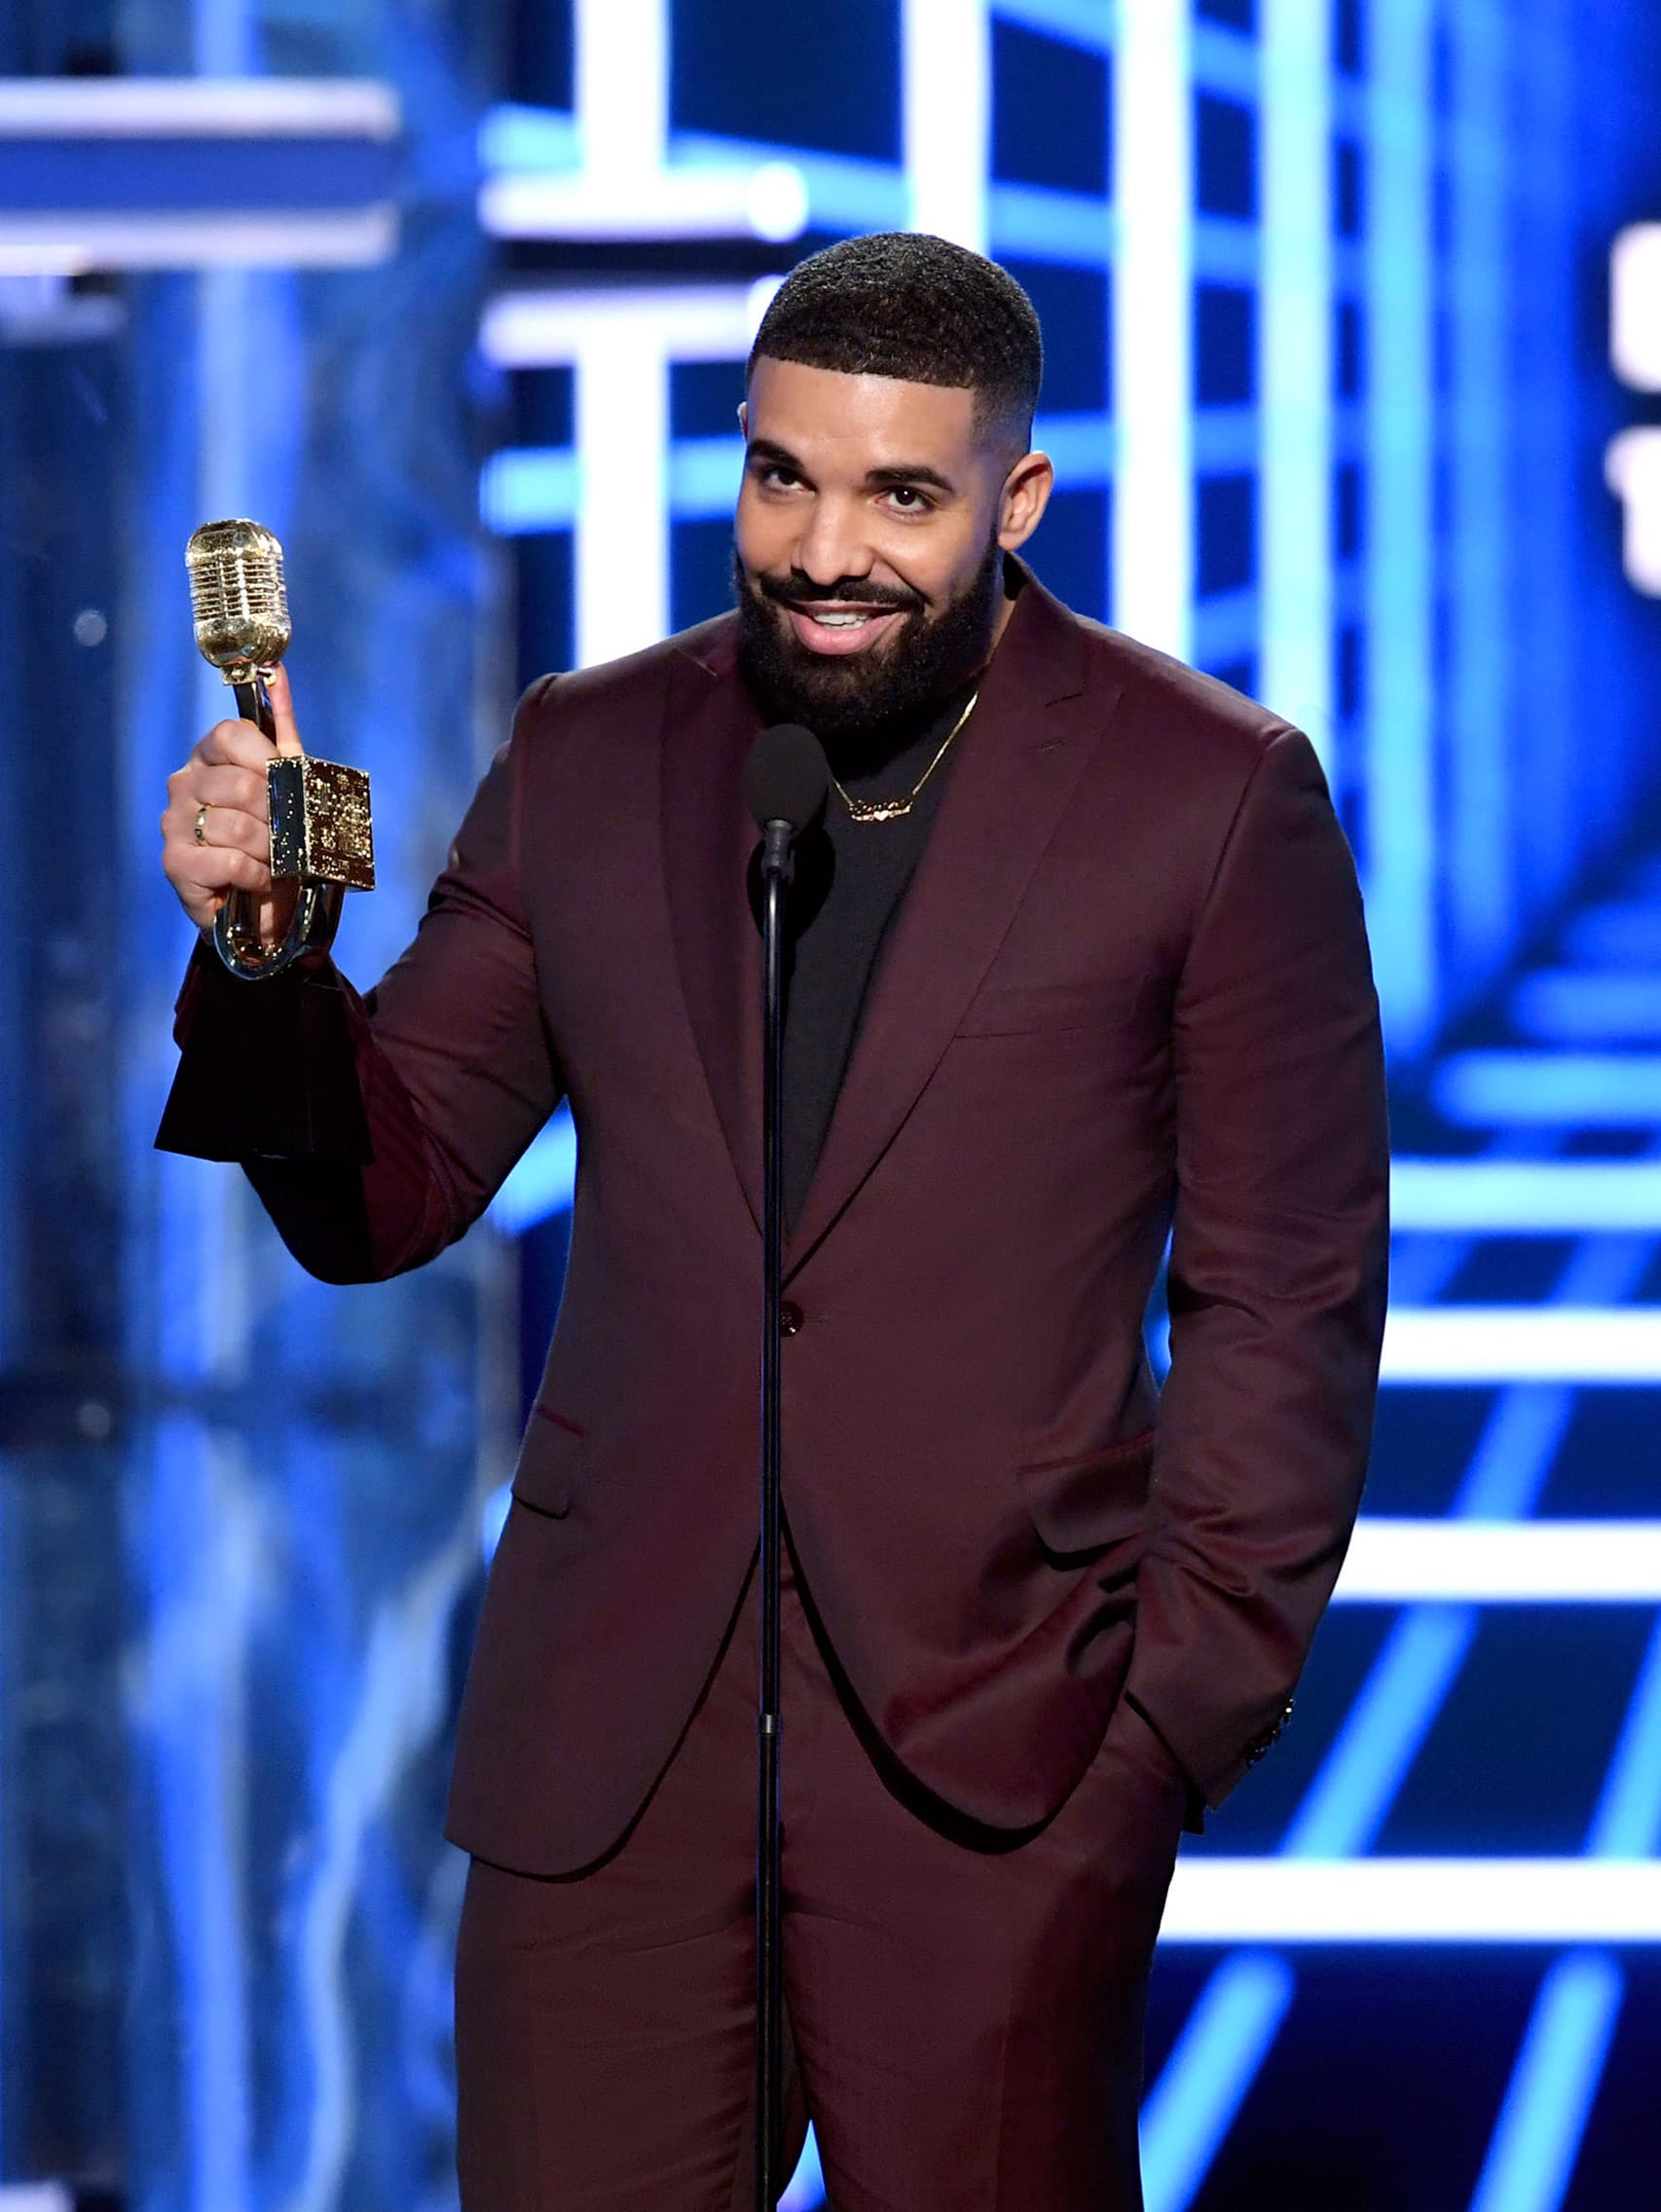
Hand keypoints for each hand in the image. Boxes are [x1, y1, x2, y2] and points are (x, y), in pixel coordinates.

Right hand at [160, 665, 304, 944]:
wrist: (268, 908)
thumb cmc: (278, 842)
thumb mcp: (291, 783)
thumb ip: (282, 728)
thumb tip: (279, 669)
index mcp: (209, 757)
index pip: (231, 734)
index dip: (267, 762)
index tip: (286, 787)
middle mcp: (184, 783)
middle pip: (239, 784)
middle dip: (277, 816)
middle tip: (285, 836)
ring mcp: (174, 823)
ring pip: (236, 824)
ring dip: (269, 850)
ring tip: (271, 861)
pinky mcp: (175, 864)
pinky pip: (226, 860)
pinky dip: (255, 874)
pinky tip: (257, 880)